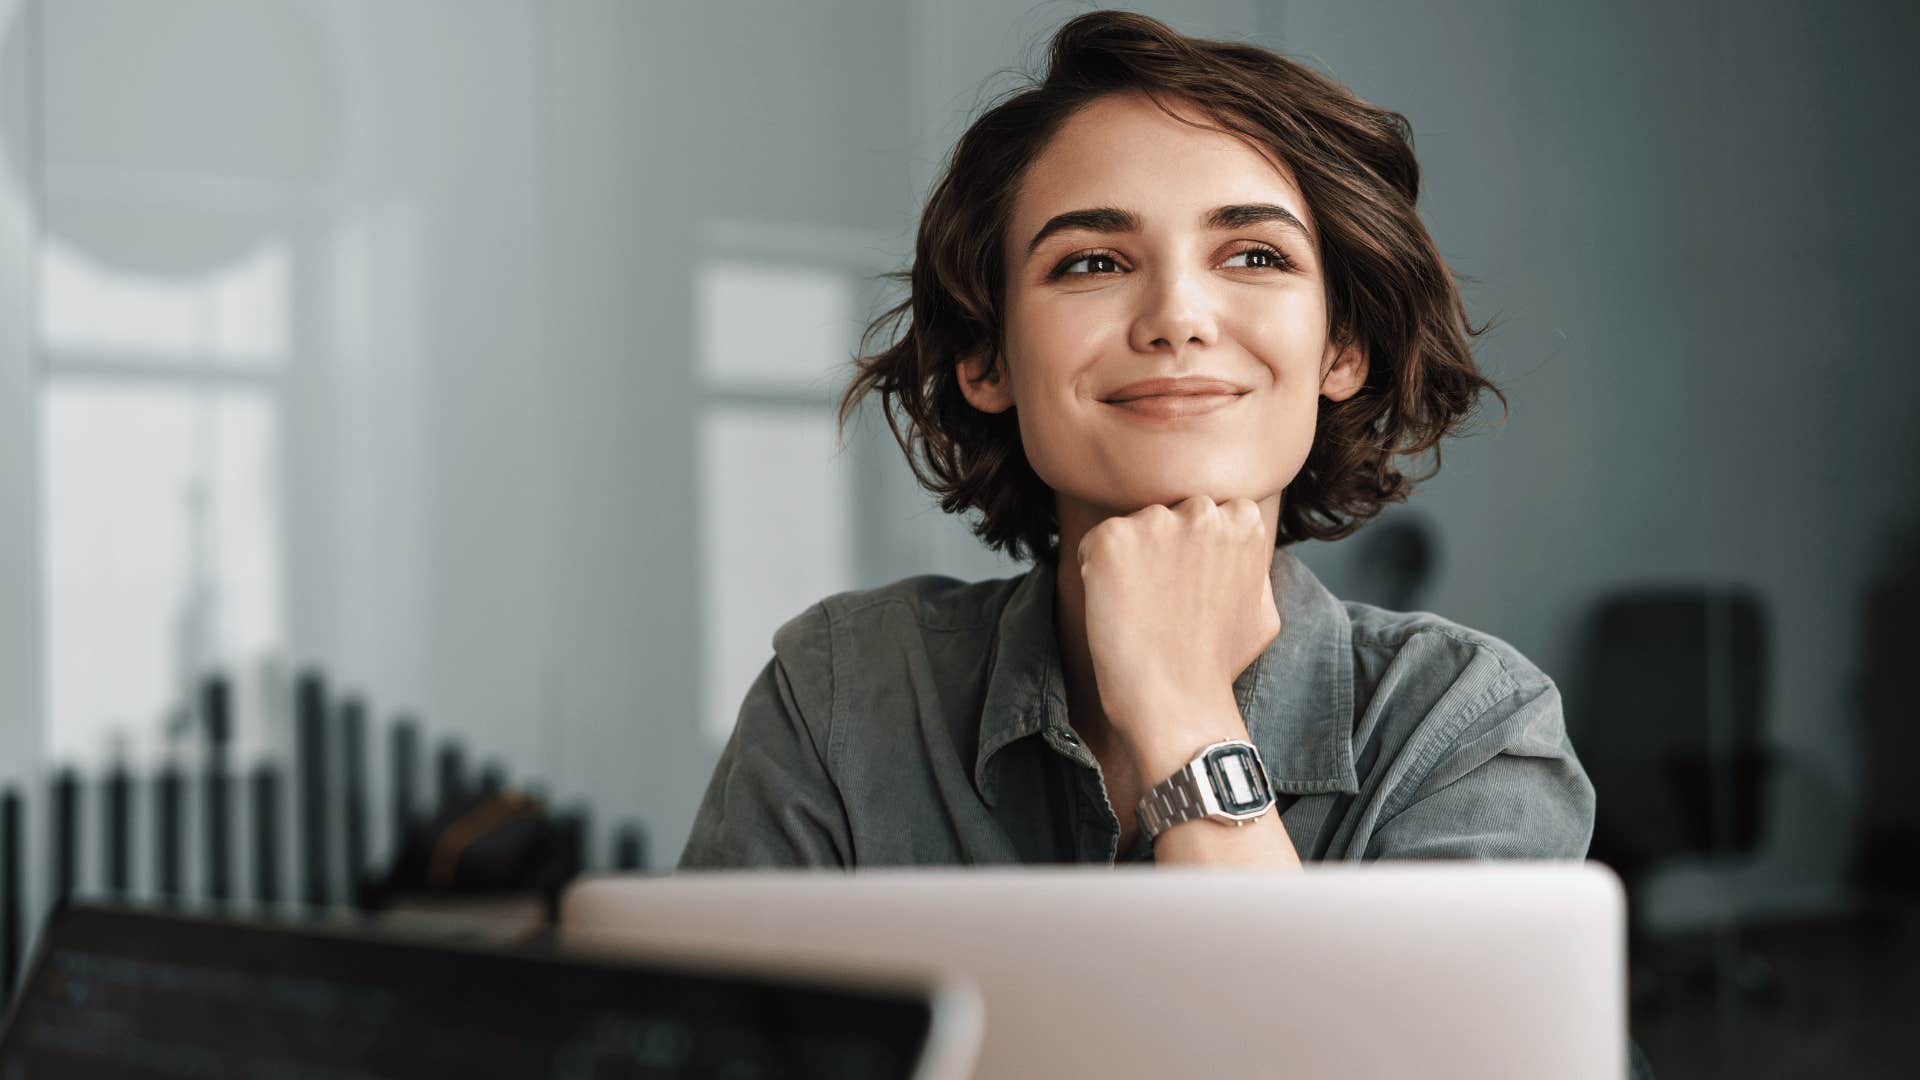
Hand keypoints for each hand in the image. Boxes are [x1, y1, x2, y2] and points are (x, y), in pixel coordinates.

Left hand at [1074, 495, 1281, 751]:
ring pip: (1132, 527)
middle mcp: (1202, 511)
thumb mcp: (1263, 610)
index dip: (1192, 549)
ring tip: (1140, 609)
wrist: (1176, 701)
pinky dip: (1095, 571)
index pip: (1206, 511)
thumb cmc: (1217, 665)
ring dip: (1129, 558)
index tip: (1188, 585)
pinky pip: (1095, 543)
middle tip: (1160, 598)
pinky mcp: (1112, 540)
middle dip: (1161, 545)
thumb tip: (1243, 548)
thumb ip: (1253, 566)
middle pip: (1168, 512)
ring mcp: (1156, 522)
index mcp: (1243, 520)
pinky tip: (1115, 608)